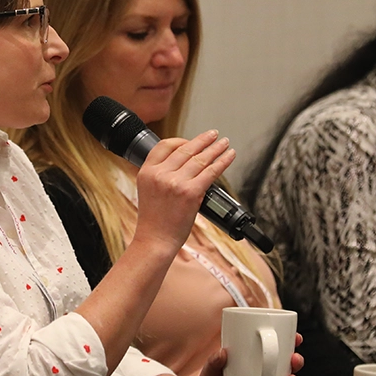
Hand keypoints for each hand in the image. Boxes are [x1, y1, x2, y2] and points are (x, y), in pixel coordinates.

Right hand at [130, 130, 235, 254]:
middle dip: (203, 140)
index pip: (164, 146)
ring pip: (200, 159)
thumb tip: (184, 163)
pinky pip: (211, 172)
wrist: (155, 241)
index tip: (192, 141)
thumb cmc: (154, 221)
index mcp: (146, 171)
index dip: (181, 140)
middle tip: (214, 135)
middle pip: (185, 150)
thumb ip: (160, 175)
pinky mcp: (190, 193)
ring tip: (224, 144)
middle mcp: (160, 174)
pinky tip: (229, 156)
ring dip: (216, 149)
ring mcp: (175, 183)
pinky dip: (223, 162)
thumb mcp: (148, 190)